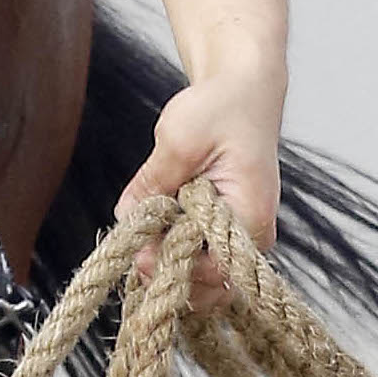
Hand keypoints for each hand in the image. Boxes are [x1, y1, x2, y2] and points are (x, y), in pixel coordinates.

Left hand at [118, 68, 283, 310]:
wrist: (244, 93)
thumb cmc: (219, 110)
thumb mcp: (179, 139)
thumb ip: (153, 182)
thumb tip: (125, 217)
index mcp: (249, 219)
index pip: (211, 270)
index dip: (170, 265)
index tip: (134, 252)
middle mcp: (252, 237)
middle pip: (210, 284)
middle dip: (169, 273)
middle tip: (130, 250)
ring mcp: (241, 236)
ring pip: (205, 275)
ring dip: (171, 264)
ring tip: (138, 241)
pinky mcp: (228, 228)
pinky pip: (202, 255)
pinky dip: (177, 251)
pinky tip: (151, 235)